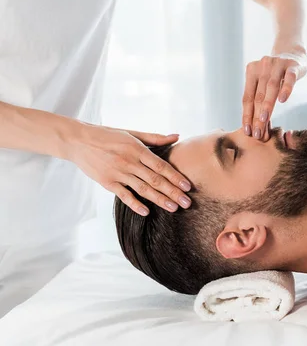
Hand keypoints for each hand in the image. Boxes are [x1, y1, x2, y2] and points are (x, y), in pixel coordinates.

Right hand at [68, 125, 191, 215]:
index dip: (176, 177)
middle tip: (187, 203)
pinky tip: (146, 212)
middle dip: (173, 192)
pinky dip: (135, 204)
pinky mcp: (107, 182)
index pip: (161, 166)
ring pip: (143, 189)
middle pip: (156, 180)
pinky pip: (124, 196)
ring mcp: (118, 173)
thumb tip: (177, 136)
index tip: (188, 187)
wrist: (78, 140)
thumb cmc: (108, 136)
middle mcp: (129, 161)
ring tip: (174, 208)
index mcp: (137, 149)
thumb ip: (155, 138)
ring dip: (160, 200)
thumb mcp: (132, 133)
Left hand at [242, 52, 306, 140]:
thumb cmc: (276, 75)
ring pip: (271, 87)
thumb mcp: (264, 84)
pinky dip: (285, 89)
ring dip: (267, 106)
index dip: (247, 115)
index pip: (248, 97)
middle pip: (258, 95)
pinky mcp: (292, 65)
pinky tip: (283, 100)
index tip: (247, 131)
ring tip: (264, 121)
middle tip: (257, 134)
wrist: (293, 54)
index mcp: (251, 72)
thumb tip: (256, 127)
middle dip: (257, 117)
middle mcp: (262, 66)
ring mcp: (277, 64)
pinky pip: (289, 78)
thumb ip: (260, 99)